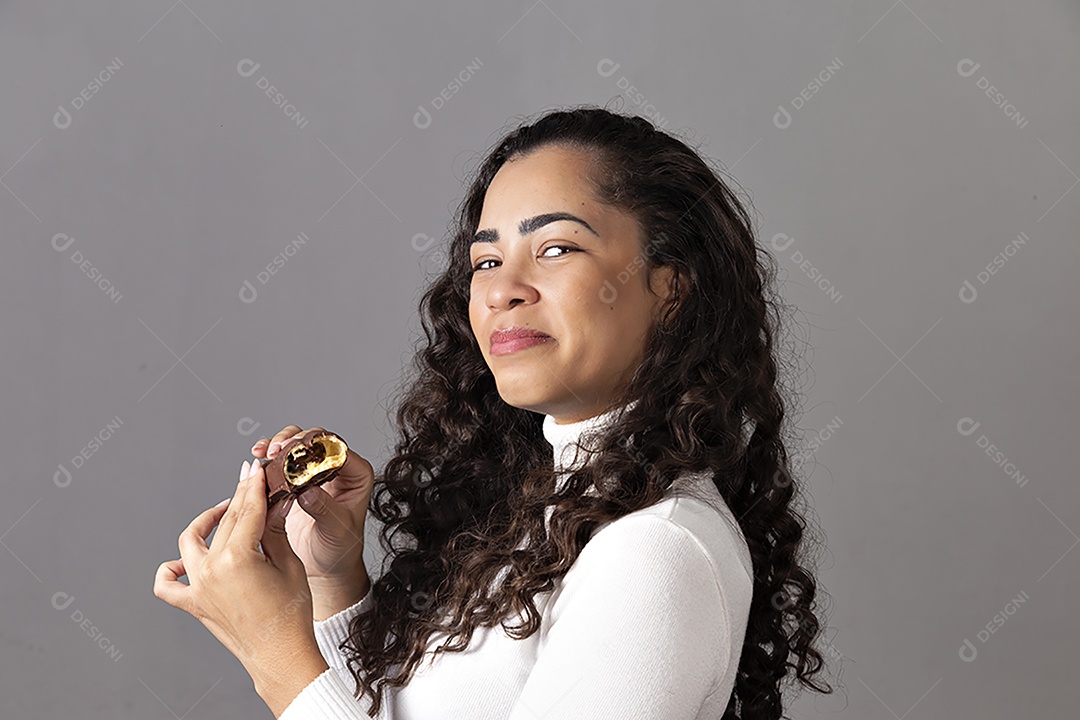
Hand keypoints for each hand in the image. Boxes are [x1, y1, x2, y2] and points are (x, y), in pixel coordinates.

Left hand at [153, 460, 325, 688]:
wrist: (280, 655)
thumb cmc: (291, 615)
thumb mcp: (289, 565)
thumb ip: (275, 531)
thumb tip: (274, 503)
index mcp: (237, 558)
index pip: (248, 511)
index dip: (254, 486)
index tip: (257, 469)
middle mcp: (211, 570)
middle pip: (225, 522)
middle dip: (239, 498)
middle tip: (249, 481)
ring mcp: (198, 588)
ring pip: (191, 542)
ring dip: (205, 523)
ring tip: (223, 513)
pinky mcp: (194, 604)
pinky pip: (167, 585)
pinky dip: (171, 569)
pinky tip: (185, 561)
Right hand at [252, 426, 373, 585]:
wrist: (325, 566)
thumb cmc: (340, 549)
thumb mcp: (337, 530)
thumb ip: (325, 509)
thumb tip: (307, 492)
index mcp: (356, 475)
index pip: (338, 449)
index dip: (315, 446)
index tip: (295, 452)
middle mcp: (337, 468)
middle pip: (315, 440)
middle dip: (293, 440)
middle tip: (276, 450)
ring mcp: (314, 472)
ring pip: (297, 445)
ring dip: (278, 445)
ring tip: (263, 454)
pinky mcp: (295, 481)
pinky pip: (282, 462)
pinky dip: (268, 459)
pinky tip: (258, 463)